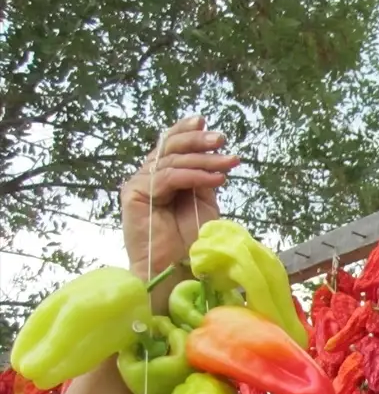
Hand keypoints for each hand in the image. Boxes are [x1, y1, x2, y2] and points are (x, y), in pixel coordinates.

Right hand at [120, 115, 238, 281]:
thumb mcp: (204, 203)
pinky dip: (194, 175)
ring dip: (204, 159)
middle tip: (221, 139)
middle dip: (197, 140)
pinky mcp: (135, 195)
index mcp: (162, 177)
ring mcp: (139, 185)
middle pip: (169, 148)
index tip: (204, 121)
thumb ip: (203, 178)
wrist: (177, 271)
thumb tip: (213, 155)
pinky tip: (216, 179)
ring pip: (172, 161)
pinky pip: (168, 177)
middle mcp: (147, 177)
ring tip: (229, 162)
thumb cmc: (191, 243)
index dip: (184, 131)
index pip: (169, 146)